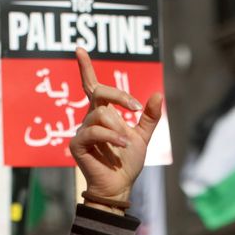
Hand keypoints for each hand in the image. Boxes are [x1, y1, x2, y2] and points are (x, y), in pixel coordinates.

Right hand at [71, 48, 161, 203]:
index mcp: (103, 114)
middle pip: (100, 93)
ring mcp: (82, 131)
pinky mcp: (77, 144)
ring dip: (118, 126)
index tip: (80, 49)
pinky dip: (111, 137)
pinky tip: (121, 145)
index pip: (93, 86)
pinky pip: (94, 131)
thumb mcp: (144, 136)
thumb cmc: (128, 163)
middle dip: (120, 97)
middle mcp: (90, 119)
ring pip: (100, 113)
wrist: (121, 185)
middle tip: (136, 109)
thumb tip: (157, 93)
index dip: (86, 68)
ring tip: (126, 142)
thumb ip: (149, 117)